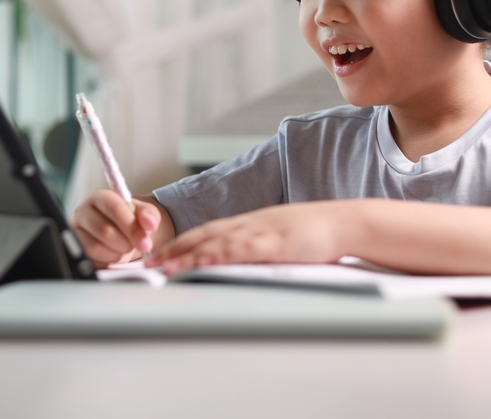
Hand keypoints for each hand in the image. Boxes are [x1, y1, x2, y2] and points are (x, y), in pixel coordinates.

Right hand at [70, 189, 161, 266]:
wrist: (119, 233)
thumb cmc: (128, 221)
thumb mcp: (142, 214)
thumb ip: (149, 215)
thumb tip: (150, 222)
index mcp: (100, 197)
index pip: (113, 208)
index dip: (130, 226)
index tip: (144, 241)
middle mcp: (84, 211)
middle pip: (105, 230)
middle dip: (127, 243)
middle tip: (138, 246)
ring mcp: (76, 230)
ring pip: (96, 247)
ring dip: (117, 252)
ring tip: (126, 248)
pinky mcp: (75, 248)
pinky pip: (91, 259)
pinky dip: (107, 260)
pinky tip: (115, 254)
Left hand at [144, 202, 343, 273]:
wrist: (344, 222)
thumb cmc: (316, 234)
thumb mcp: (280, 240)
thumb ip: (259, 249)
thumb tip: (240, 263)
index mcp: (249, 223)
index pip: (206, 232)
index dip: (180, 244)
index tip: (158, 256)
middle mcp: (248, 223)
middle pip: (201, 235)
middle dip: (171, 250)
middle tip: (146, 266)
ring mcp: (259, 230)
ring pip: (213, 242)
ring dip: (184, 255)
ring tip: (162, 269)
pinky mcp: (272, 242)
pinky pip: (238, 249)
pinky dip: (215, 255)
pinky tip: (199, 262)